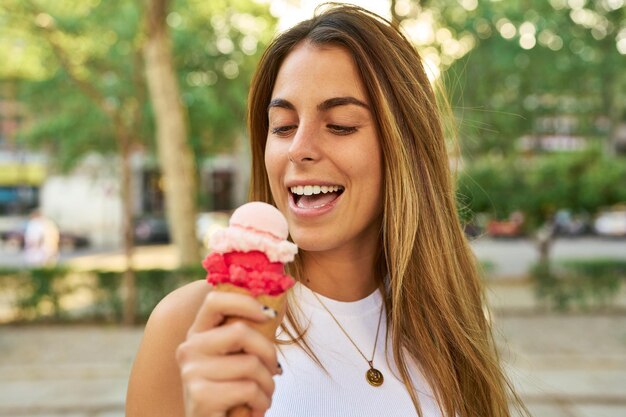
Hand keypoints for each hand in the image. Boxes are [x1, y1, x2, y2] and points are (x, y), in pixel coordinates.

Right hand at [176, 290, 279, 416]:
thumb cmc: (232, 393)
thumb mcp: (237, 359)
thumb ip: (245, 336)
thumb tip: (273, 307)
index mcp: (197, 334)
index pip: (214, 300)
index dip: (245, 301)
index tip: (268, 315)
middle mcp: (189, 349)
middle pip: (241, 331)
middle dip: (268, 352)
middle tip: (274, 370)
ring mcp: (191, 372)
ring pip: (250, 364)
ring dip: (268, 384)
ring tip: (263, 395)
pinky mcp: (200, 396)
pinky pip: (248, 389)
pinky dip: (262, 401)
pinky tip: (254, 409)